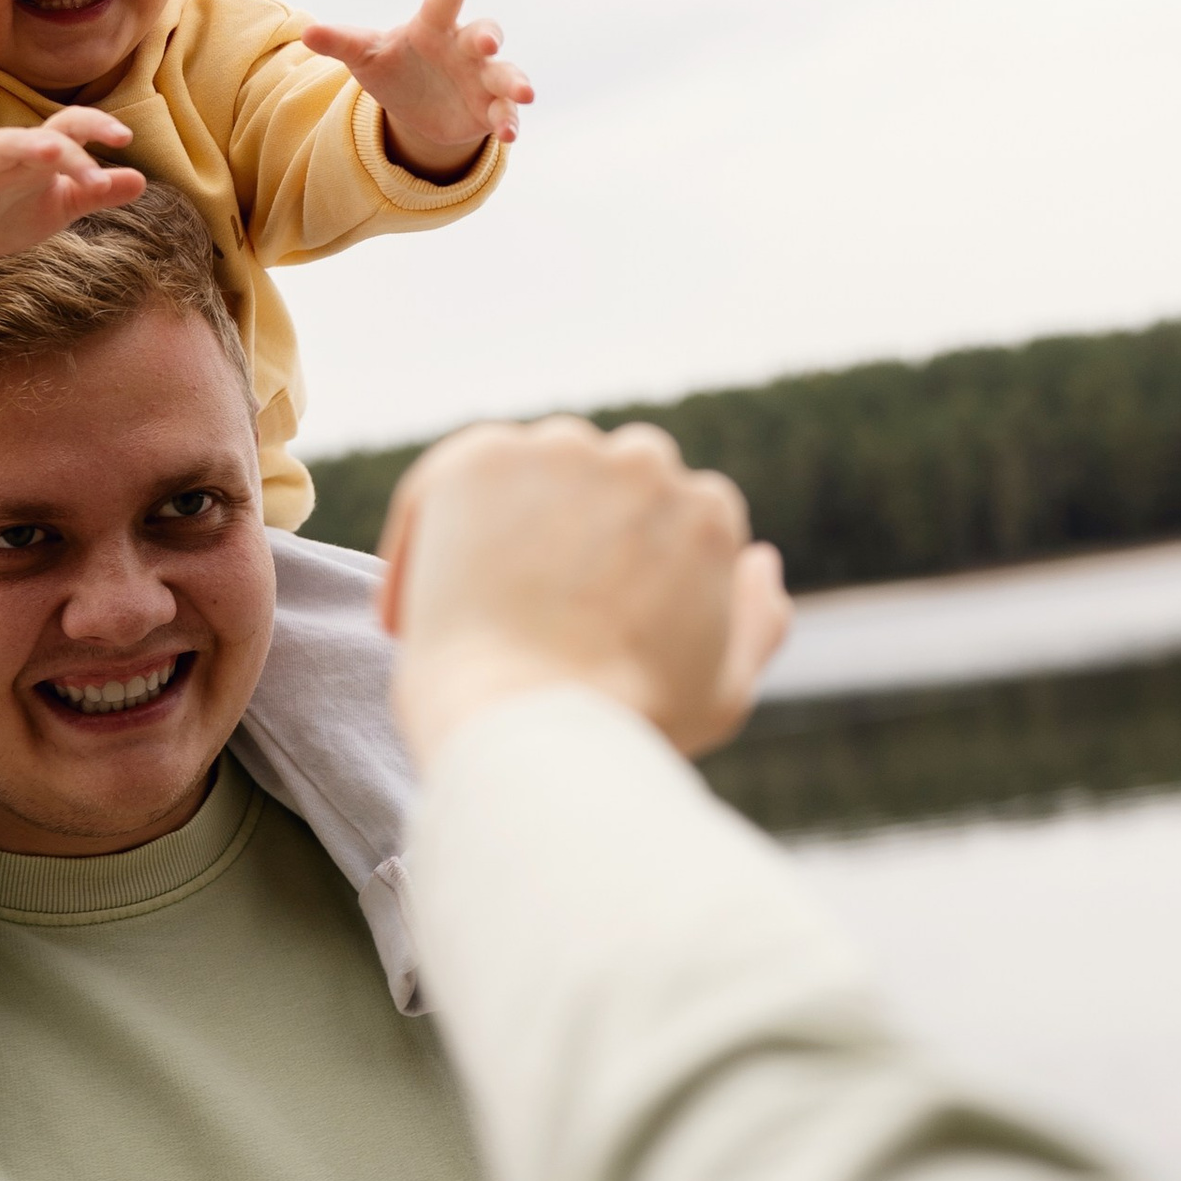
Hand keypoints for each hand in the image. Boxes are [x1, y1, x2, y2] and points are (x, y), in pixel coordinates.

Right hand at [0, 114, 148, 282]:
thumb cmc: (10, 212)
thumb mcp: (61, 206)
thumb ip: (97, 194)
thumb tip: (142, 181)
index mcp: (42, 156)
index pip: (72, 129)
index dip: (97, 127)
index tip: (125, 138)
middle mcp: (13, 154)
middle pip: (43, 138)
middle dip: (72, 153)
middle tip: (97, 179)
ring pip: (1, 146)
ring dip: (26, 146)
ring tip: (51, 150)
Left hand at [302, 0, 533, 181]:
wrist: (415, 106)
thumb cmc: (392, 66)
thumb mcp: (364, 55)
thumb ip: (340, 42)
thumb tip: (307, 33)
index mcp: (433, 27)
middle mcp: (464, 48)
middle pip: (483, 34)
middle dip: (489, 36)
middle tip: (488, 41)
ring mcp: (482, 79)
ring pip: (505, 75)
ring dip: (515, 83)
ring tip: (522, 93)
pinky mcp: (489, 110)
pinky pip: (505, 113)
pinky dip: (509, 122)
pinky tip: (508, 134)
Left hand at [379, 416, 790, 770]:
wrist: (524, 727)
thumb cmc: (625, 726)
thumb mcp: (724, 689)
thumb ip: (757, 618)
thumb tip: (760, 561)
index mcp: (707, 511)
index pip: (668, 513)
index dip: (625, 567)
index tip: (587, 614)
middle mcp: (643, 463)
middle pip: (607, 478)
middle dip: (577, 527)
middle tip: (534, 604)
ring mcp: (560, 453)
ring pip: (535, 467)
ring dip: (514, 515)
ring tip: (481, 604)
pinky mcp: (481, 459)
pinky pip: (456, 476)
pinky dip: (435, 523)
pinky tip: (421, 594)